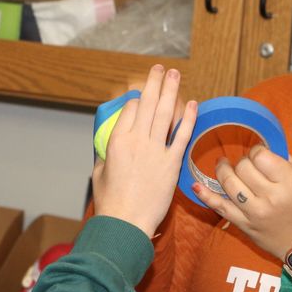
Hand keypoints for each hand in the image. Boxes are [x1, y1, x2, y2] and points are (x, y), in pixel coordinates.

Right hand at [92, 65, 196, 237]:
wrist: (125, 223)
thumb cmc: (110, 202)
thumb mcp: (99, 172)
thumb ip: (105, 154)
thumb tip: (108, 145)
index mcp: (116, 141)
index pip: (128, 109)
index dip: (135, 100)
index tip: (140, 95)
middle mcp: (136, 141)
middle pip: (147, 104)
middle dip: (155, 83)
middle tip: (161, 68)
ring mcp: (155, 151)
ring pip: (165, 113)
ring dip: (171, 91)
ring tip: (175, 75)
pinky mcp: (171, 164)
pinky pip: (182, 136)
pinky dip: (188, 118)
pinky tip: (193, 104)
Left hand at [192, 145, 291, 259]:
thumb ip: (287, 161)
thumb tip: (264, 147)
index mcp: (290, 183)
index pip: (261, 156)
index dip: (257, 151)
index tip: (259, 154)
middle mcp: (271, 197)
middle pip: (243, 167)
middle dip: (243, 161)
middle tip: (247, 163)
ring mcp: (255, 213)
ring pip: (229, 183)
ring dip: (223, 170)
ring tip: (223, 164)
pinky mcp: (244, 225)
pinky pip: (220, 208)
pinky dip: (205, 196)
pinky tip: (195, 185)